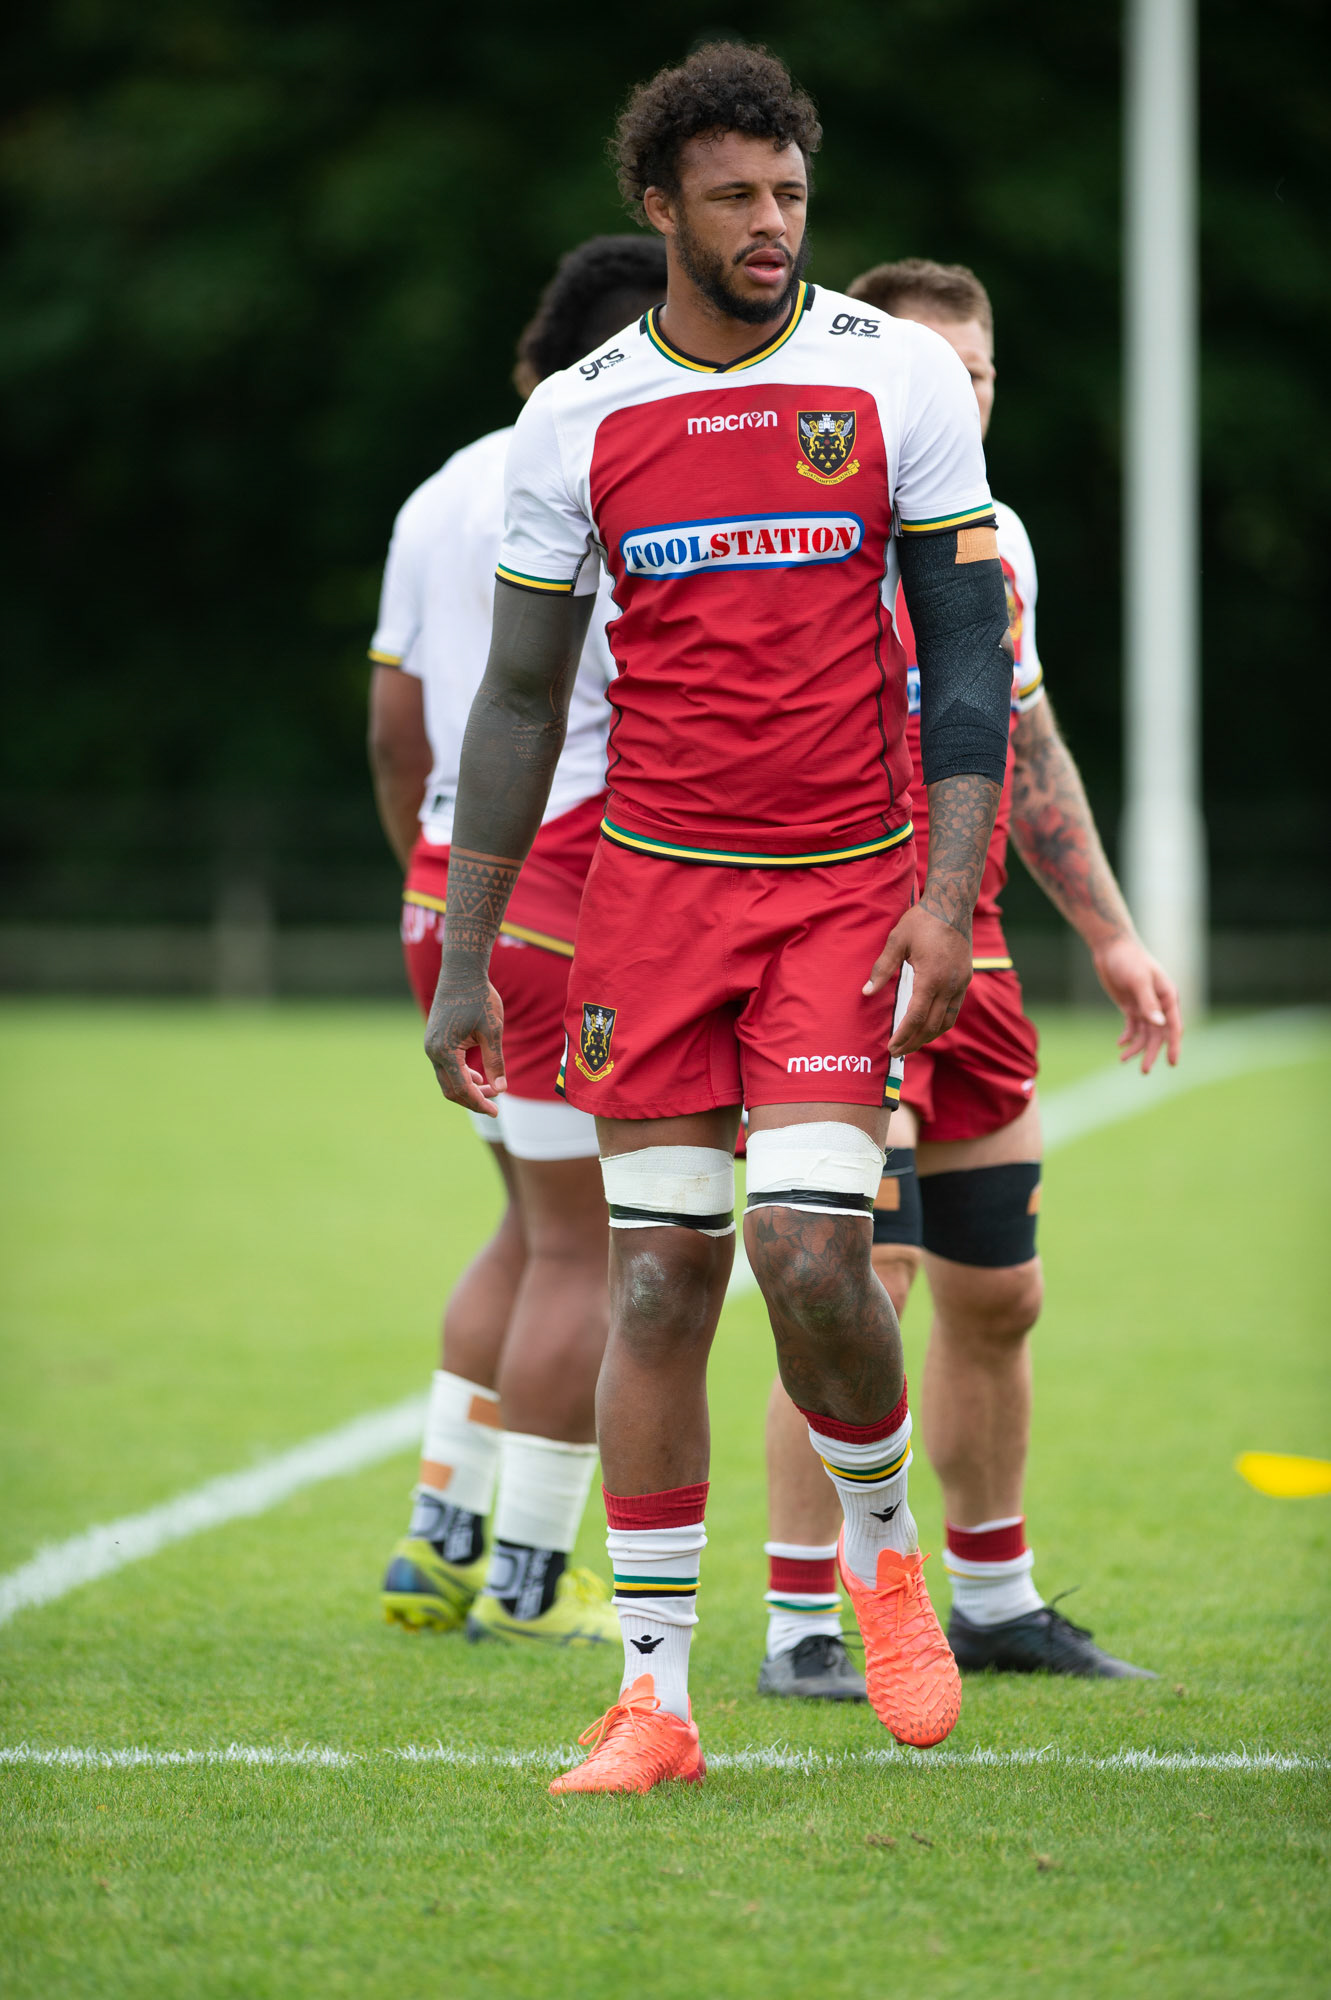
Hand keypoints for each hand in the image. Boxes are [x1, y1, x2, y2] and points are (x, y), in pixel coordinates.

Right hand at [423, 957, 506, 1113]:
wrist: (461, 972)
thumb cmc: (479, 998)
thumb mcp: (492, 1031)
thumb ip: (495, 1061)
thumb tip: (501, 1088)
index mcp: (445, 1051)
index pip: (462, 1088)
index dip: (479, 1102)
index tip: (496, 1111)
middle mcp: (433, 1051)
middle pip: (450, 1089)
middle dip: (472, 1099)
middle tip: (494, 1106)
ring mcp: (431, 1046)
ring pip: (446, 1079)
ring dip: (467, 1088)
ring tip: (490, 1090)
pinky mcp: (434, 1040)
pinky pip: (445, 1066)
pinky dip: (460, 1075)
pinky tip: (477, 1076)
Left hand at [865, 903, 972, 1055]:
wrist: (953, 905)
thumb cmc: (922, 921)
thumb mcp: (896, 941)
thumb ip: (882, 969)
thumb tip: (866, 992)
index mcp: (931, 977)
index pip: (917, 1017)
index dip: (904, 1035)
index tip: (891, 1047)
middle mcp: (950, 985)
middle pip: (933, 1025)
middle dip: (914, 1042)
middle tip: (897, 1052)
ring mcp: (961, 983)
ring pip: (947, 1021)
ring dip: (929, 1036)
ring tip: (912, 1044)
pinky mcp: (965, 979)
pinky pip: (954, 1009)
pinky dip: (941, 1022)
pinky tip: (929, 1025)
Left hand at [1091, 933, 1182, 1073]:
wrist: (1112, 948)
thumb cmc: (1129, 960)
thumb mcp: (1138, 980)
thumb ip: (1149, 1002)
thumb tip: (1159, 1024)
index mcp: (1168, 997)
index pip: (1174, 1026)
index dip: (1174, 1045)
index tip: (1172, 1063)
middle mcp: (1160, 1004)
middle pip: (1159, 1035)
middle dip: (1152, 1053)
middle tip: (1145, 1071)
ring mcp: (1145, 1006)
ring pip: (1145, 1034)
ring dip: (1137, 1048)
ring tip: (1123, 1060)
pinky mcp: (1131, 1006)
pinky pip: (1133, 1027)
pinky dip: (1128, 1037)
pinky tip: (1120, 1045)